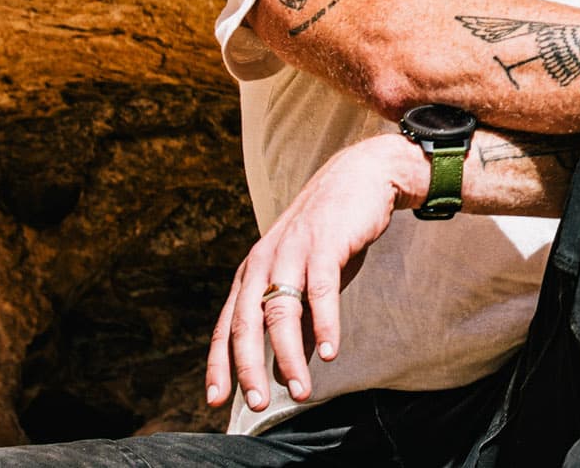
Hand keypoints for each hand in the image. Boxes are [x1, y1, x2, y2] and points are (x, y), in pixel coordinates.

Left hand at [205, 134, 418, 410]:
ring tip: (300, 388)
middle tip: (258, 403)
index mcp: (253, 270)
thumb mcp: (306, 274)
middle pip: (246, 323)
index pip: (227, 325)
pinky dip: (324, 325)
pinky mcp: (324, 244)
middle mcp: (264, 261)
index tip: (218, 400)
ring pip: (280, 312)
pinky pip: (320, 291)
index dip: (220, 364)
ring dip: (288, 355)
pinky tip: (328, 351)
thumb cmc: (333, 230)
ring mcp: (292, 251)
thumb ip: (296, 313)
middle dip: (249, 368)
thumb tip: (290, 360)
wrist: (362, 176)